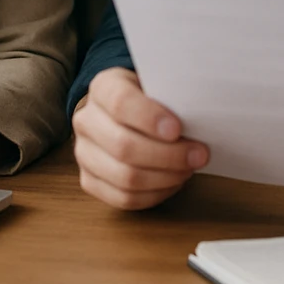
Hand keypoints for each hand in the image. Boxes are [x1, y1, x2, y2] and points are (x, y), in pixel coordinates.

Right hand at [72, 67, 209, 209]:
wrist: (127, 113)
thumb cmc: (150, 98)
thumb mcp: (158, 84)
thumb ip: (171, 97)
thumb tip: (199, 118)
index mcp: (102, 88)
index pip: (120, 102)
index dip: (149, 118)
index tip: (177, 129)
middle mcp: (86, 121)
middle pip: (123, 146)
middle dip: (168, 155)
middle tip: (199, 154)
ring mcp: (84, 154)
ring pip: (125, 177)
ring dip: (165, 177)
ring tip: (188, 169)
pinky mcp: (90, 181)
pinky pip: (124, 198)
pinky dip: (155, 194)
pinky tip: (173, 182)